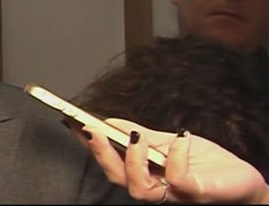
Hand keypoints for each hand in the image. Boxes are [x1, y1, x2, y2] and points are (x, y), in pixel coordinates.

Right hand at [77, 118, 268, 203]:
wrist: (243, 181)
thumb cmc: (206, 165)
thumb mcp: (168, 142)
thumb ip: (141, 134)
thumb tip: (111, 121)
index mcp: (143, 173)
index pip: (108, 161)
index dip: (88, 145)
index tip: (73, 122)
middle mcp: (154, 187)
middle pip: (116, 177)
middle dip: (101, 153)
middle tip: (92, 128)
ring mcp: (173, 194)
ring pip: (139, 189)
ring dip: (133, 161)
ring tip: (137, 138)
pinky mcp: (196, 195)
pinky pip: (178, 181)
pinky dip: (176, 157)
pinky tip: (181, 137)